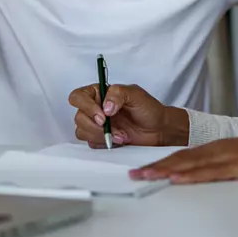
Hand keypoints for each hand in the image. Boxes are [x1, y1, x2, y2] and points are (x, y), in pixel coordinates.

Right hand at [68, 83, 188, 147]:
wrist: (158, 130)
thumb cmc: (148, 109)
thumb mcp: (135, 94)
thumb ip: (118, 94)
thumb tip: (105, 107)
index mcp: (99, 93)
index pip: (78, 96)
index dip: (86, 107)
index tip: (103, 116)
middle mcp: (94, 108)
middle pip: (79, 117)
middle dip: (96, 126)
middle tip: (114, 129)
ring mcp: (96, 125)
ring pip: (82, 132)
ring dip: (102, 136)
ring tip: (121, 135)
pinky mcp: (100, 139)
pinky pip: (91, 143)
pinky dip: (105, 143)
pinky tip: (119, 140)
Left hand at [129, 127, 237, 184]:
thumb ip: (224, 164)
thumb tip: (205, 175)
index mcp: (218, 148)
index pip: (183, 155)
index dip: (161, 162)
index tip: (143, 169)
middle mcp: (218, 149)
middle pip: (181, 158)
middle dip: (156, 166)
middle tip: (134, 174)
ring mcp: (227, 156)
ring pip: (190, 164)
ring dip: (166, 170)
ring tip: (146, 176)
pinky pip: (210, 171)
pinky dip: (191, 175)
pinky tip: (178, 177)